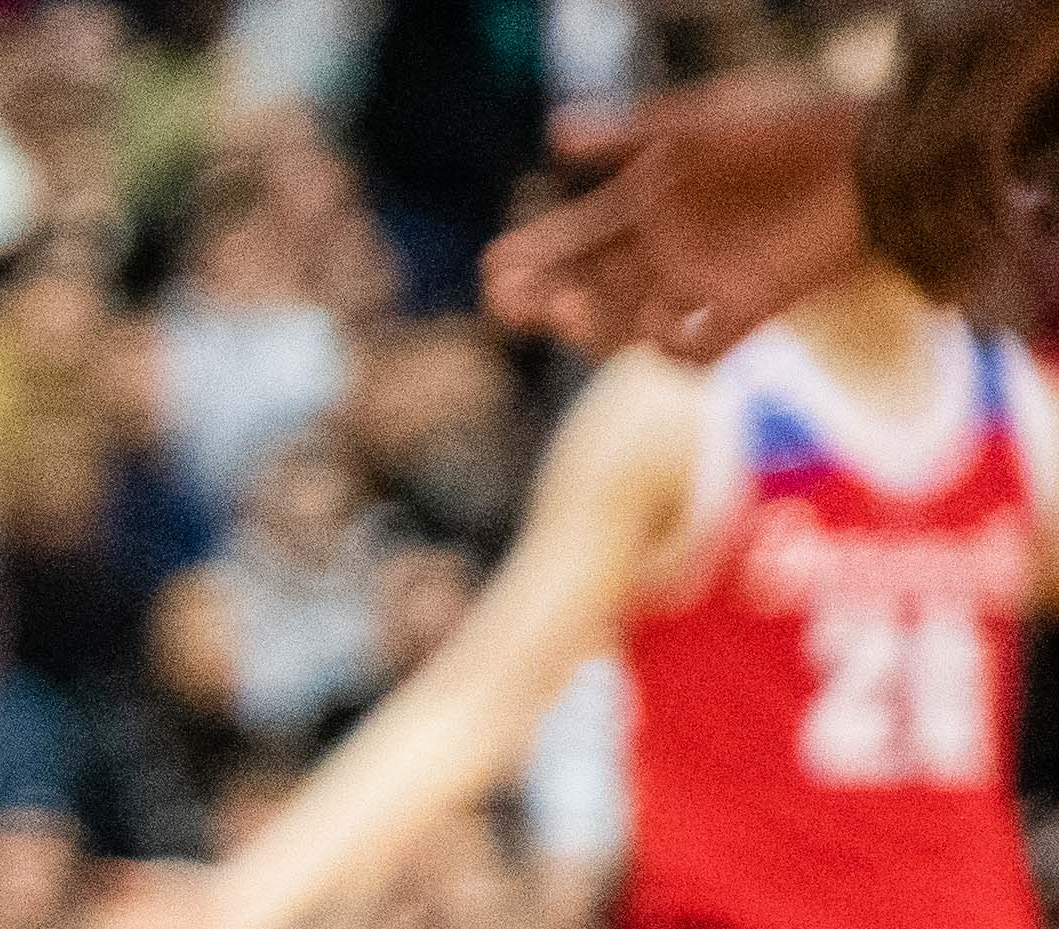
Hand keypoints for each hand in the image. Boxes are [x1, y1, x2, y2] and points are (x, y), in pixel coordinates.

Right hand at [482, 77, 869, 352]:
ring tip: (582, 311)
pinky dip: (676, 353)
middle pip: (577, 295)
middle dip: (540, 302)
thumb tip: (555, 135)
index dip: (525, 259)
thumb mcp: (708, 119)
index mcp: (646, 202)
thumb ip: (635, 131)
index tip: (497, 267)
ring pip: (618, 332)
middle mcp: (665, 250)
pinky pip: (694, 356)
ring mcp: (702, 286)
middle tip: (529, 298)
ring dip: (591, 329)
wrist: (885, 156)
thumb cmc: (798, 125)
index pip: (565, 243)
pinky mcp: (748, 312)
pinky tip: (668, 329)